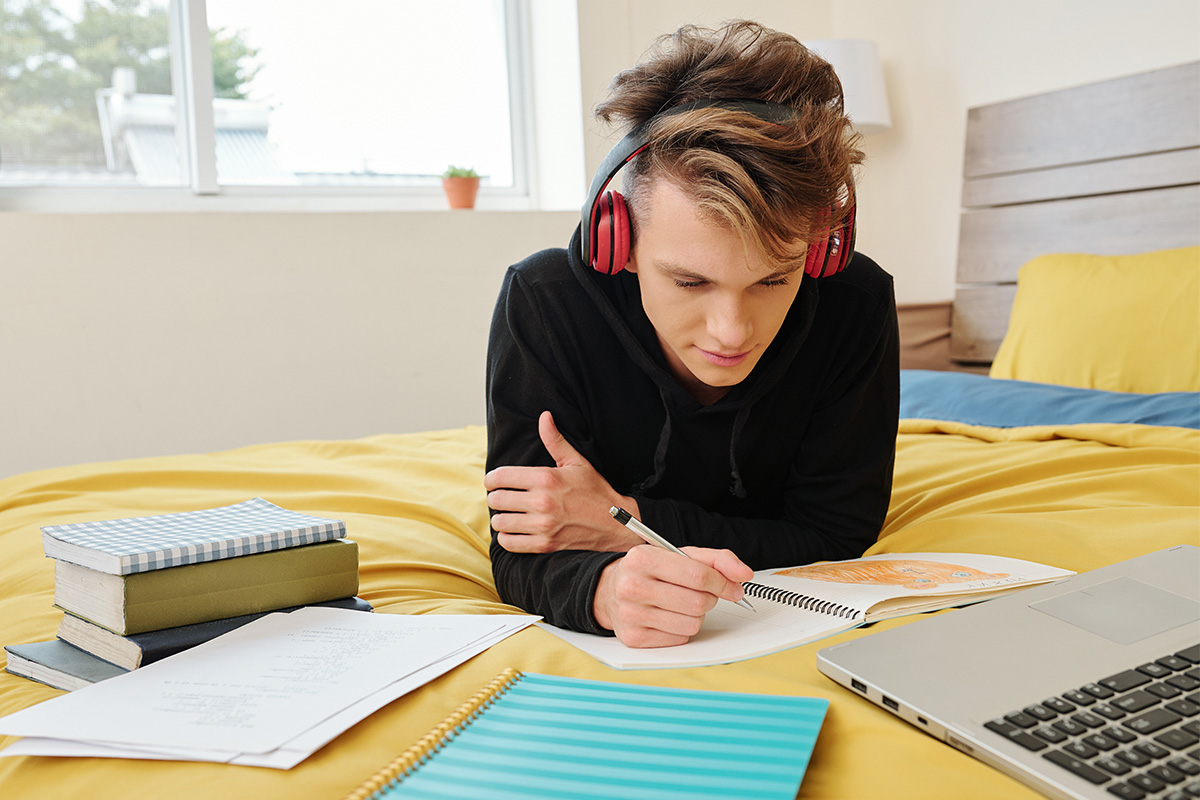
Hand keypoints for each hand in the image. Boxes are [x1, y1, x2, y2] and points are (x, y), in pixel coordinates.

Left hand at [485, 411, 642, 553]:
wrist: (615, 522)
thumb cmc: (595, 490)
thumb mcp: (576, 462)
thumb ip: (555, 440)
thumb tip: (544, 416)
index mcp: (546, 478)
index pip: (500, 477)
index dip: (491, 479)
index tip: (493, 482)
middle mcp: (542, 501)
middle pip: (497, 499)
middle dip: (496, 497)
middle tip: (503, 498)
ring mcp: (543, 525)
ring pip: (500, 522)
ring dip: (501, 518)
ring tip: (508, 515)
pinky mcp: (545, 545)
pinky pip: (509, 543)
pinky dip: (507, 537)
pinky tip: (514, 531)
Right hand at [592, 545, 753, 647]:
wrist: (611, 591)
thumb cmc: (651, 571)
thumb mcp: (680, 555)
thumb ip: (715, 559)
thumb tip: (743, 573)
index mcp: (643, 558)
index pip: (698, 575)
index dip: (723, 582)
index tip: (732, 586)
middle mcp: (632, 586)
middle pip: (697, 602)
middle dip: (709, 599)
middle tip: (701, 593)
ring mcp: (631, 614)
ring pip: (691, 624)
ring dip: (696, 615)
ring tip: (682, 604)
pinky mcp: (633, 638)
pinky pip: (679, 639)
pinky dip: (682, 629)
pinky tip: (669, 617)